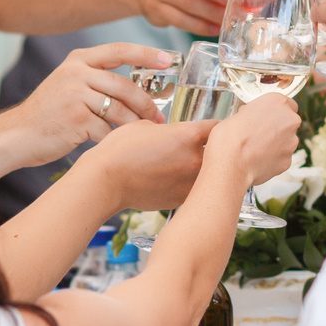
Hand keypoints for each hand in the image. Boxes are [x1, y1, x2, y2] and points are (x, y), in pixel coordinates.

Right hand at [0, 43, 173, 178]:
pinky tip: (118, 146)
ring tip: (145, 134)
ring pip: (119, 110)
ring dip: (135, 125)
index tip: (169, 60)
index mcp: (78, 59)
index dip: (147, 54)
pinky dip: (115, 141)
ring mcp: (75, 94)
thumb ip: (96, 79)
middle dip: (146, 103)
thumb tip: (138, 87)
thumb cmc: (48, 114)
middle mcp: (76, 72)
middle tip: (158, 117)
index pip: (120, 50)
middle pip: (124, 85)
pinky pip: (107, 130)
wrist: (17, 135)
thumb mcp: (68, 84)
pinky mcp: (75, 118)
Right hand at [81, 119, 215, 210]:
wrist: (106, 180)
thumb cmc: (119, 150)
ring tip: (192, 167)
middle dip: (216, 150)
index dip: (219, 127)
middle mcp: (195, 159)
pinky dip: (190, 185)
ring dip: (206, 170)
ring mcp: (189, 183)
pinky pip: (193, 189)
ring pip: (209, 175)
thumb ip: (167, 128)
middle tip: (209, 148)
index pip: (218, 127)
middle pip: (219, 153)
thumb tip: (171, 133)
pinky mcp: (180, 199)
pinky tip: (176, 181)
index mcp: (189, 135)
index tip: (218, 129)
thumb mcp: (144, 125)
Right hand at [207, 93, 301, 187]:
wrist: (231, 163)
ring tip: (255, 150)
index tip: (266, 117)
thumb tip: (247, 120)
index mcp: (277, 102)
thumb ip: (250, 115)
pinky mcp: (288, 160)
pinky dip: (272, 159)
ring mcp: (291, 142)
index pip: (287, 103)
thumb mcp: (236, 115)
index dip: (275, 112)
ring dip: (275, 145)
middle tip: (258, 134)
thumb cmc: (229, 137)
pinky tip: (257, 160)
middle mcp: (290, 120)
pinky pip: (281, 158)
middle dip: (277, 128)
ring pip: (286, 142)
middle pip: (288, 123)